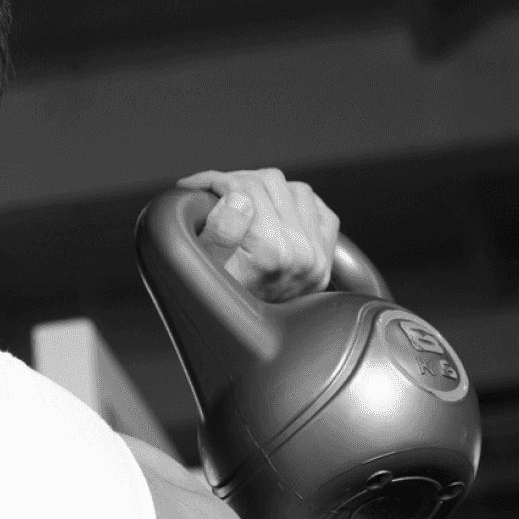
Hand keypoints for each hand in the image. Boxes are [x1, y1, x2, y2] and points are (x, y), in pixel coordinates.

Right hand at [180, 168, 339, 302]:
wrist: (239, 338)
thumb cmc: (212, 300)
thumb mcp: (202, 266)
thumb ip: (220, 230)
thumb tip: (239, 198)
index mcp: (271, 251)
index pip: (245, 187)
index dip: (214, 180)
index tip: (195, 185)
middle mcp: (301, 253)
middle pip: (272, 182)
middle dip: (238, 181)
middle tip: (216, 191)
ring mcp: (317, 257)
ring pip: (297, 190)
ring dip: (268, 190)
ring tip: (242, 201)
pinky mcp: (324, 260)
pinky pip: (320, 211)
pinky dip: (299, 205)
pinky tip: (275, 212)